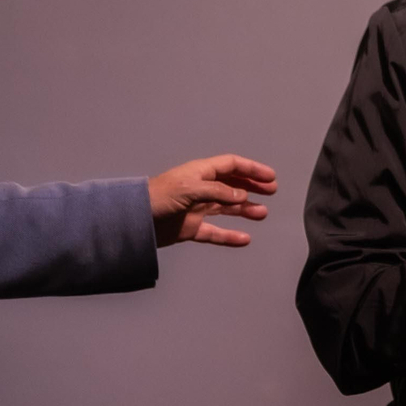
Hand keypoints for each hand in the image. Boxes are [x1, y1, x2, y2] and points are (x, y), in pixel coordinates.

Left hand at [148, 154, 277, 247]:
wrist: (133, 220)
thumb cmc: (158, 197)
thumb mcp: (190, 188)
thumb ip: (218, 192)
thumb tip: (243, 196)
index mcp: (200, 173)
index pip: (231, 166)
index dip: (251, 169)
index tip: (270, 177)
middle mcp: (201, 189)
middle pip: (232, 185)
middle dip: (253, 186)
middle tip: (271, 191)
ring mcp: (197, 209)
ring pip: (227, 207)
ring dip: (245, 209)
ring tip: (262, 214)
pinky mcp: (191, 228)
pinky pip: (215, 232)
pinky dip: (230, 235)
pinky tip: (244, 238)